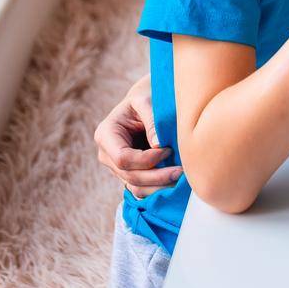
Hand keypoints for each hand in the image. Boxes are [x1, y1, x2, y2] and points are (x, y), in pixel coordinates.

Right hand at [93, 73, 181, 197]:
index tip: (168, 150)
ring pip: (136, 188)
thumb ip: (151, 121)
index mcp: (106, 135)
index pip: (123, 158)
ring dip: (159, 187)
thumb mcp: (146, 101)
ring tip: (181, 178)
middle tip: (181, 171)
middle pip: (130, 176)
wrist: (146, 103)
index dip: (147, 159)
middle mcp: (107, 154)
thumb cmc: (146, 97)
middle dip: (157, 177)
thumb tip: (159, 145)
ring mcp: (117, 167)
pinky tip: (175, 182)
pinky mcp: (130, 174)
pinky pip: (142, 190)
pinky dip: (159, 189)